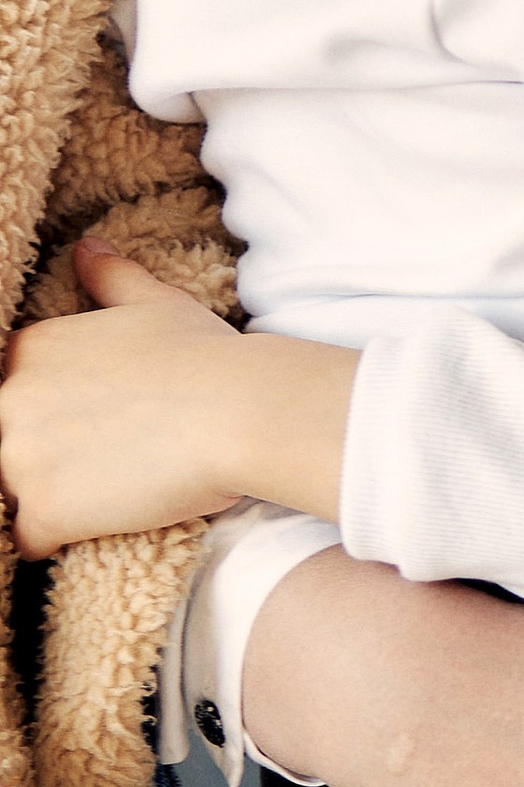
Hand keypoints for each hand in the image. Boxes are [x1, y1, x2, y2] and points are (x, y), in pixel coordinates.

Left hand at [0, 242, 352, 547]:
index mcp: (30, 349)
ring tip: (89, 499)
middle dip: (34, 455)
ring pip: (4, 490)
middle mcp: (10, 401)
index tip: (80, 423)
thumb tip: (86, 247)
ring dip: (41, 497)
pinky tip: (86, 530)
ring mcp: (21, 459)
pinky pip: (25, 538)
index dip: (43, 410)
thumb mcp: (155, 302)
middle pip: (1, 441)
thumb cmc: (204, 354)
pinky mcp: (45, 511)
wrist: (238, 412)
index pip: (7, 390)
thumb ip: (110, 277)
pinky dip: (51, 539)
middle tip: (89, 464)